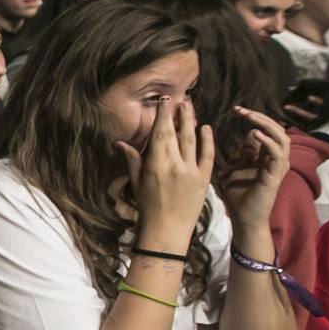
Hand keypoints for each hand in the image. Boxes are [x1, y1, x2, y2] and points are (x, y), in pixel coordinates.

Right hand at [116, 95, 213, 241]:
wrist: (168, 231)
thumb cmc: (148, 207)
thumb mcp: (137, 182)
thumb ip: (132, 159)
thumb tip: (120, 142)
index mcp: (156, 164)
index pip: (160, 133)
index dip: (163, 115)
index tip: (165, 100)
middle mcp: (175, 165)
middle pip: (177, 133)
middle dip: (178, 114)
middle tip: (180, 98)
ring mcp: (191, 171)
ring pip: (192, 140)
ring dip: (192, 122)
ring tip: (191, 107)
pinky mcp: (204, 179)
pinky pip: (208, 156)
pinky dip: (208, 141)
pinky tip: (207, 128)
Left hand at [220, 106, 290, 229]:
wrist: (243, 219)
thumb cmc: (239, 195)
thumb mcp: (238, 168)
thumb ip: (246, 153)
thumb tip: (249, 134)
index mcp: (267, 157)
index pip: (267, 130)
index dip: (254, 118)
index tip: (236, 110)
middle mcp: (276, 160)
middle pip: (277, 130)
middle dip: (260, 117)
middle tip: (241, 110)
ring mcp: (277, 168)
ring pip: (282, 138)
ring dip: (266, 125)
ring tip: (249, 118)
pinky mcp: (275, 176)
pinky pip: (277, 154)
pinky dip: (268, 142)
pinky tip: (255, 134)